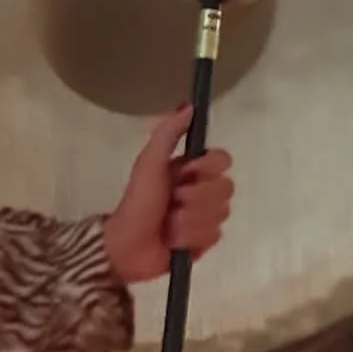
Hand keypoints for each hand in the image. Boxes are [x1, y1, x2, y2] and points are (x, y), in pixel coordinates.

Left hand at [102, 105, 234, 284]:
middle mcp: (201, 191)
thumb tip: (189, 106)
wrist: (126, 245)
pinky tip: (173, 240)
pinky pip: (214, 236)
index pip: (223, 160)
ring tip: (168, 224)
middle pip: (226, 188)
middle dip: (196, 197)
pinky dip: (190, 238)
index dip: (208, 168)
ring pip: (221, 213)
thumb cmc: (137, 201)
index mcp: (190, 170)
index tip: (186, 174)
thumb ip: (168, 133)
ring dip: (189, 219)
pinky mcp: (204, 243)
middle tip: (172, 202)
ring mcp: (204, 218)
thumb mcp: (149, 163)